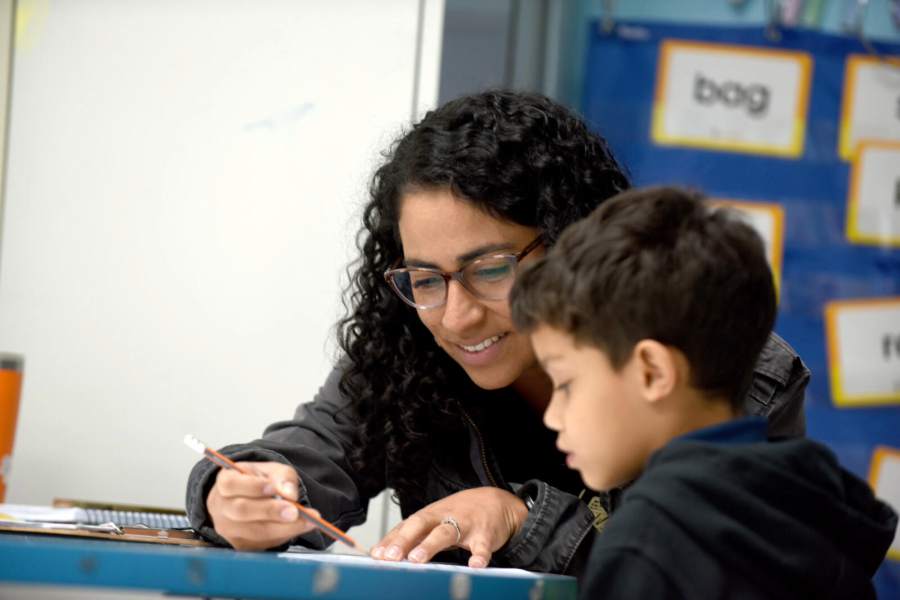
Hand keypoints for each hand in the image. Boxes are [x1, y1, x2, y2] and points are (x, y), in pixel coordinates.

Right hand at [206, 461, 320, 550]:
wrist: (252, 499)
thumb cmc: (261, 482)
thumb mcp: (273, 471)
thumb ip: (282, 477)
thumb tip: (289, 493)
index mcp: (225, 482)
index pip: (231, 485)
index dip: (252, 487)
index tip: (273, 488)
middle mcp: (221, 508)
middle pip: (241, 511)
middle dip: (270, 511)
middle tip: (294, 511)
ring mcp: (229, 530)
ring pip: (254, 531)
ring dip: (283, 527)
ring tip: (306, 520)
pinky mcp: (242, 545)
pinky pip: (264, 543)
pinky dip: (285, 535)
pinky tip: (302, 527)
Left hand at [370, 487, 527, 567]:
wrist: (496, 501)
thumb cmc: (459, 514)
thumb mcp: (435, 520)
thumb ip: (412, 536)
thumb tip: (382, 554)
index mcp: (429, 516)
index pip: (405, 527)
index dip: (390, 541)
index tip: (376, 555)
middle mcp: (443, 517)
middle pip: (420, 524)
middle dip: (404, 540)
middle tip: (391, 557)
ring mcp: (464, 524)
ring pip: (445, 533)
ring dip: (430, 545)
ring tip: (417, 559)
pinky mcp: (484, 535)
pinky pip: (482, 546)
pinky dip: (479, 555)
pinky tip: (475, 565)